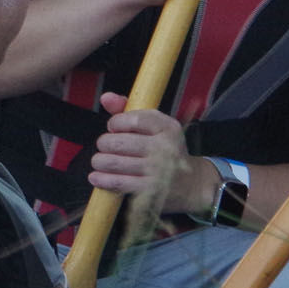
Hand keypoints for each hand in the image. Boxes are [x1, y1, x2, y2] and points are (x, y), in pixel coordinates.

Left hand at [88, 93, 212, 212]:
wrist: (191, 184)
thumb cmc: (165, 150)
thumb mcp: (155, 126)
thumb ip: (128, 110)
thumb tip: (105, 97)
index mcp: (168, 128)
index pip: (133, 120)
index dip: (115, 123)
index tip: (113, 128)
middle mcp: (165, 149)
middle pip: (117, 142)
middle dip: (104, 144)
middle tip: (106, 147)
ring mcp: (158, 171)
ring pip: (112, 163)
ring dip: (99, 162)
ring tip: (100, 162)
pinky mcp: (150, 190)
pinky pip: (117, 183)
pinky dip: (101, 179)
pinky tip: (97, 177)